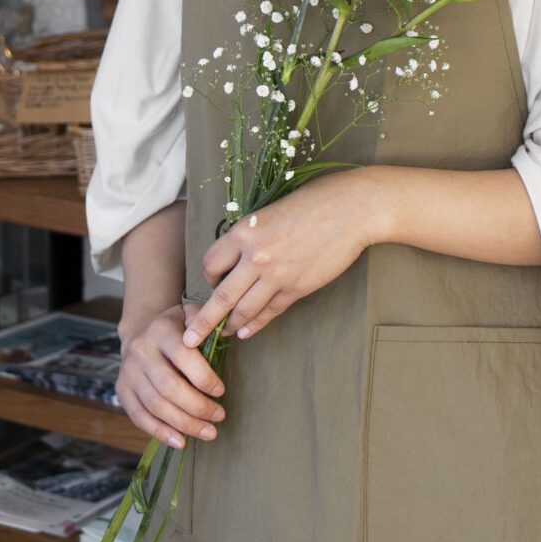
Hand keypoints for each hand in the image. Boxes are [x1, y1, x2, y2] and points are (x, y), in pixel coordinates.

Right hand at [116, 302, 226, 451]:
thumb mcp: (191, 315)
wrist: (141, 330)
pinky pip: (138, 416)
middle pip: (169, 386)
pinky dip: (160, 432)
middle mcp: (141, 350)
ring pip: (155, 405)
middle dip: (197, 407)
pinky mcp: (122, 389)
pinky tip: (180, 441)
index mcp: (161, 330)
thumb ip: (205, 324)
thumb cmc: (176, 328)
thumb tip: (222, 334)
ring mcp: (128, 371)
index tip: (221, 392)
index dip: (204, 378)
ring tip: (208, 433)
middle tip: (219, 417)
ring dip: (184, 424)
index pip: (183, 356)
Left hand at [191, 168, 379, 344]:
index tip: (211, 282)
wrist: (351, 209)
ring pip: (245, 310)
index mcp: (244, 231)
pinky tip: (247, 332)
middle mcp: (256, 256)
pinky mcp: (298, 288)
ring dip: (231, 326)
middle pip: (221, 296)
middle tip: (189, 339)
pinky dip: (256, 325)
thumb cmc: (312, 202)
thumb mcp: (270, 211)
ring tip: (224, 334)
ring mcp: (277, 275)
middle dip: (203, 322)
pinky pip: (270, 312)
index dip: (208, 277)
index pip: (210, 264)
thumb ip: (251, 234)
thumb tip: (237, 258)